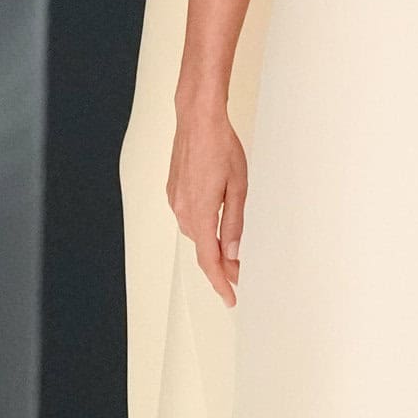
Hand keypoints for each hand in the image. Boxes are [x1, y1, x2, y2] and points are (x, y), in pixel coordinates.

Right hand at [168, 96, 246, 307]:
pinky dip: (203, 230)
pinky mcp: (174, 192)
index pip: (210, 260)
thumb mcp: (238, 187)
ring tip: (233, 255)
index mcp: (199, 213)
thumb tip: (234, 251)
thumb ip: (235, 223)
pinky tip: (216, 228)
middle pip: (203, 250)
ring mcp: (175, 200)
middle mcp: (182, 210)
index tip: (231, 297)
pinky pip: (189, 219)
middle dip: (222, 266)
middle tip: (242, 275)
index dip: (221, 282)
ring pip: (196, 235)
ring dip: (213, 247)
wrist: (198, 120)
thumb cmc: (220, 146)